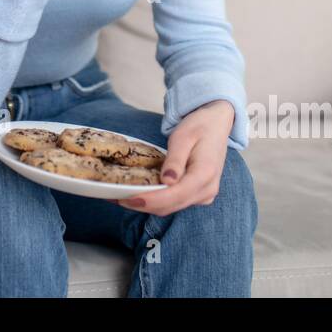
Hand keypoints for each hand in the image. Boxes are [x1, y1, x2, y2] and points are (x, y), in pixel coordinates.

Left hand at [114, 100, 234, 215]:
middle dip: (142, 204)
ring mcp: (204, 195)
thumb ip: (175, 159)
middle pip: (170, 206)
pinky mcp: (197, 195)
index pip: (174, 195)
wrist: (216, 124)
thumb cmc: (199, 126)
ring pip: (171, 207)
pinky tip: (139, 193)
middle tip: (115, 197)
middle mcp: (207, 190)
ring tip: (121, 196)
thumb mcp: (183, 136)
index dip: (149, 200)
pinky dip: (155, 201)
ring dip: (146, 205)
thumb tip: (167, 182)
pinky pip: (174, 203)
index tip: (126, 198)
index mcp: (205, 175)